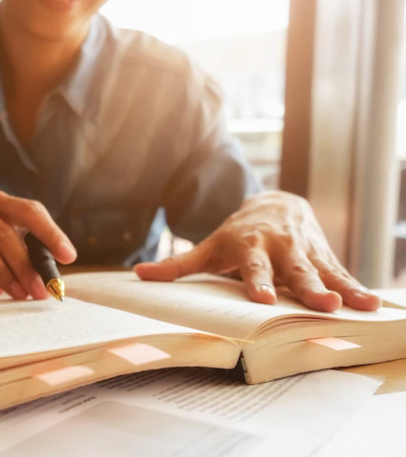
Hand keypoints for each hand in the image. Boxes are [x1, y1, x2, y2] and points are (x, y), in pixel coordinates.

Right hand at [0, 191, 76, 298]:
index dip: (50, 233)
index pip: (29, 210)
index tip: (68, 257)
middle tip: (40, 291)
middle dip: (25, 265)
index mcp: (0, 202)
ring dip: (3, 273)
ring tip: (19, 294)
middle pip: (4, 233)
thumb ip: (29, 254)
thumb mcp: (6, 249)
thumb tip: (54, 277)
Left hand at [135, 191, 380, 311]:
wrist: (275, 205)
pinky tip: (372, 305)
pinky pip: (341, 273)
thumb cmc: (236, 235)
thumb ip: (177, 264)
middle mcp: (280, 247)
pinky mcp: (324, 256)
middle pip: (294, 270)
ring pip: (322, 272)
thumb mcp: (208, 247)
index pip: (252, 266)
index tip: (261, 298)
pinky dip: (355, 288)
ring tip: (353, 305)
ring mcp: (305, 251)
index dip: (256, 281)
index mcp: (249, 246)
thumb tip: (138, 275)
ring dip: (338, 289)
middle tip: (320, 304)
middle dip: (306, 287)